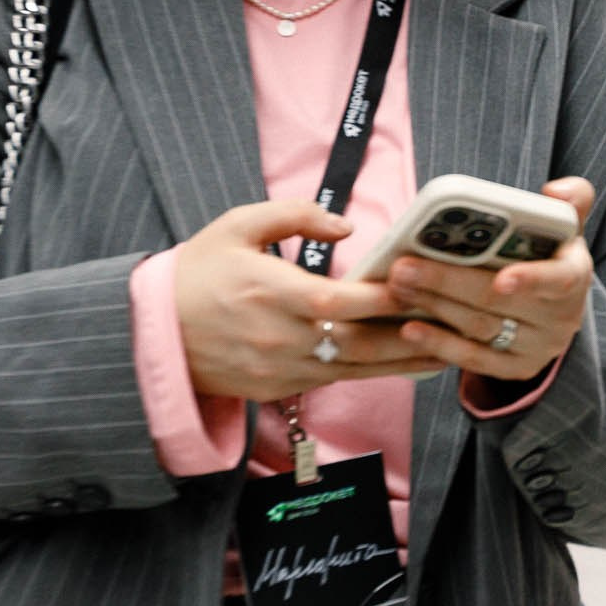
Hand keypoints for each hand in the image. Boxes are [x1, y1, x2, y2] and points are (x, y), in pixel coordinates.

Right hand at [174, 200, 448, 401]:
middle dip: (412, 335)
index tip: (424, 286)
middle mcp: (281, 337)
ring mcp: (279, 370)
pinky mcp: (277, 389)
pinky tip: (403, 364)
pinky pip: (333, 382)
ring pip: (355, 370)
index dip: (387, 297)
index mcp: (272, 292)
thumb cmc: (197, 273)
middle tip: (455, 324)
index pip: (344, 301)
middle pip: (361, 343)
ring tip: (447, 348)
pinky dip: (370, 373)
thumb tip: (347, 226)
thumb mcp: (237, 226)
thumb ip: (294, 216)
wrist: (150, 332)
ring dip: (403, 361)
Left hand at [382, 178, 597, 407]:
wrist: (551, 307)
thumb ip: (570, 199)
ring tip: (397, 286)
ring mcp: (538, 347)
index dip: (531, 280)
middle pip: (499, 301)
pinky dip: (440, 343)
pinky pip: (474, 359)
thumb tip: (555, 191)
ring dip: (435, 306)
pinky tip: (409, 328)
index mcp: (574, 274)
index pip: (558, 279)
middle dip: (447, 282)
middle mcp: (562, 317)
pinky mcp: (515, 368)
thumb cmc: (548, 255)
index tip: (501, 280)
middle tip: (403, 267)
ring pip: (480, 326)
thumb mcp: (564, 226)